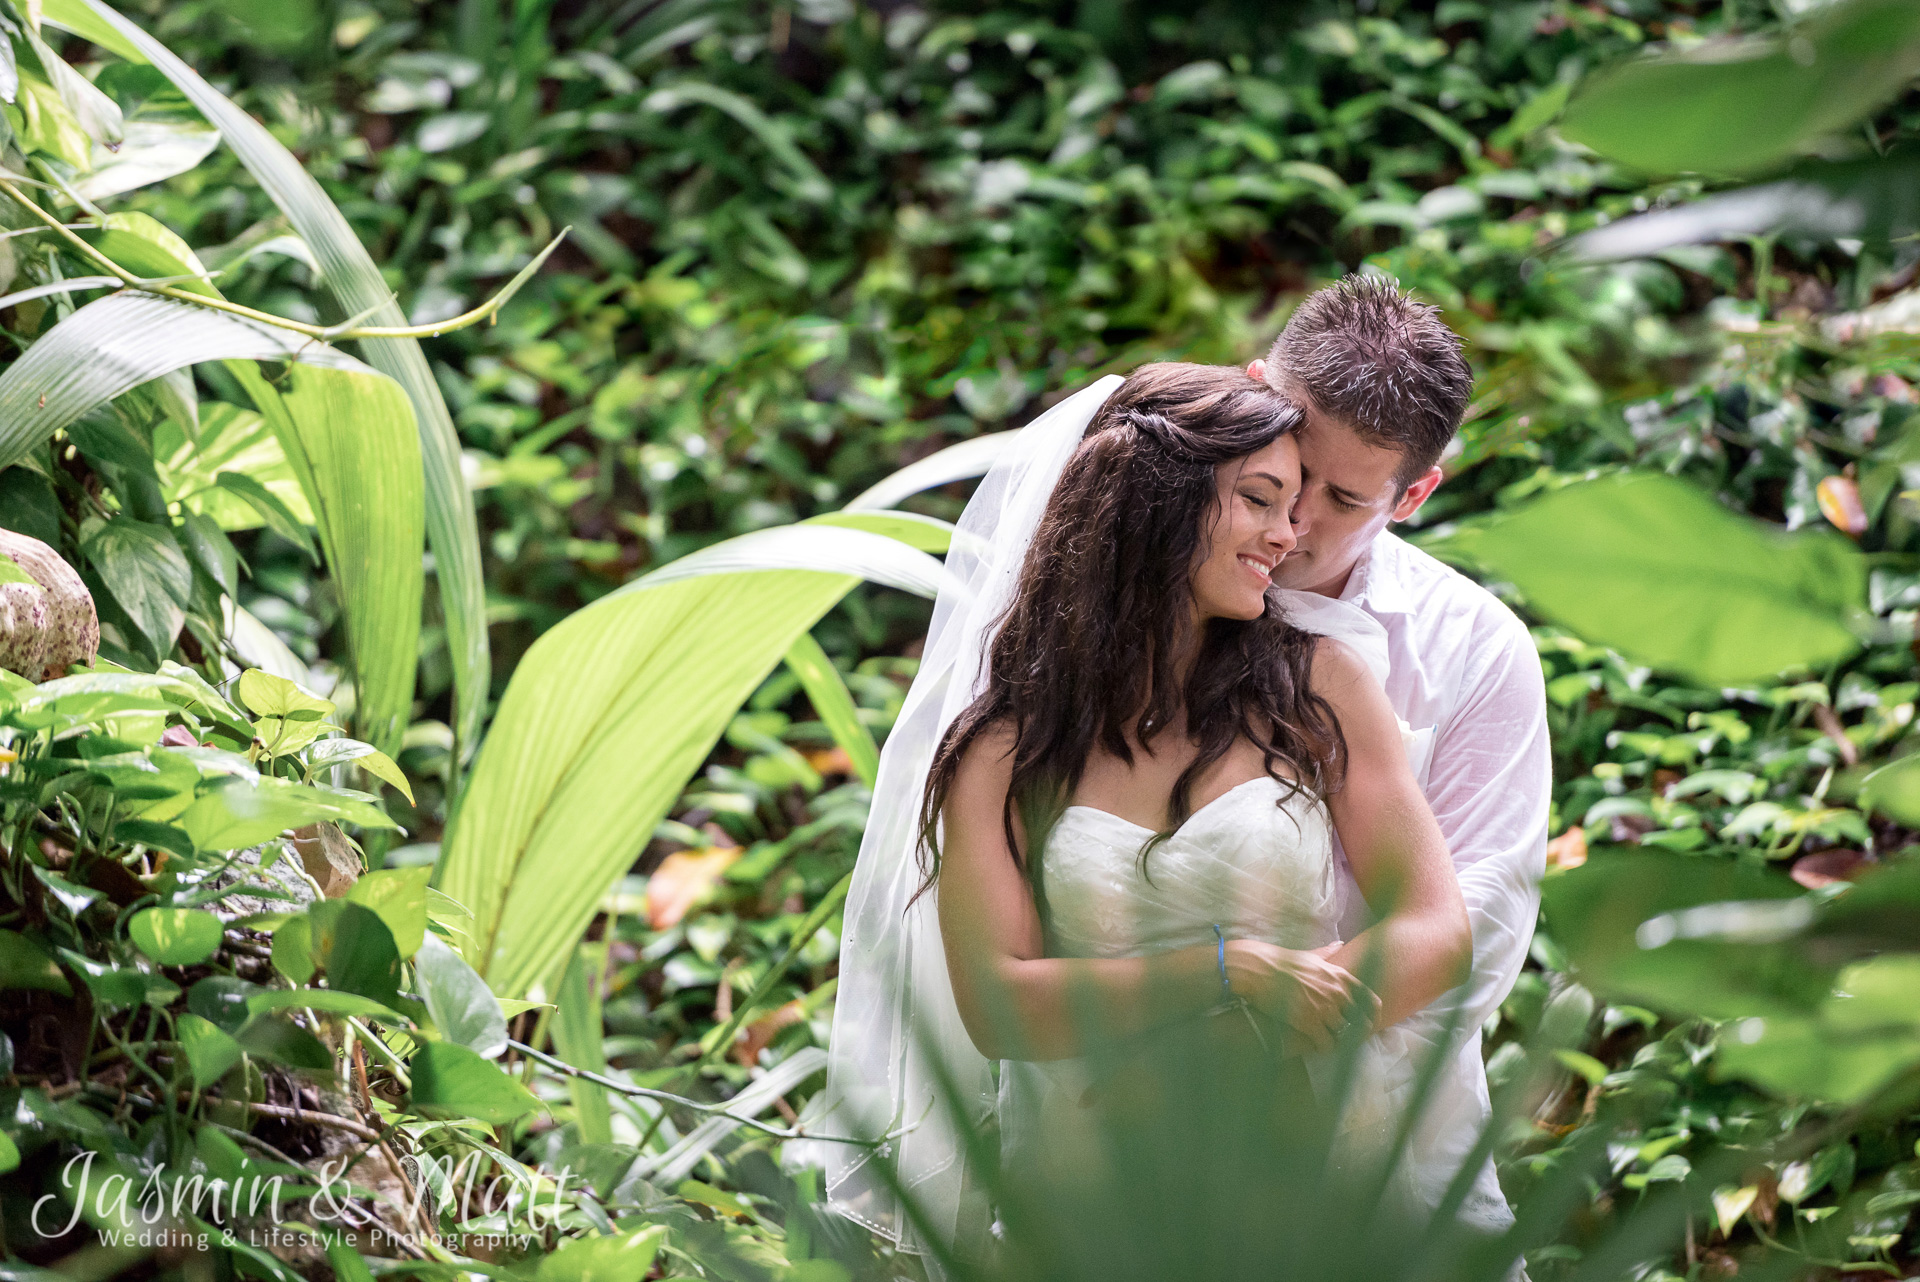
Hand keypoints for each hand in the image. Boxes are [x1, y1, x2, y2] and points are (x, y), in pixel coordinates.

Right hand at [1223, 940, 1378, 1051]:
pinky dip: (1324, 1047)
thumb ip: (1328, 953)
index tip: (1367, 1022)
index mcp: (1341, 976)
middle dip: (1356, 1033)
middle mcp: (1337, 992)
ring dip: (1338, 1040)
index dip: (1373, 1015)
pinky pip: (1327, 1044)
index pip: (1371, 1000)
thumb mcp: (1310, 954)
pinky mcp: (1309, 1022)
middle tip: (1347, 1038)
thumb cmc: (1282, 961)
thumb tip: (1340, 944)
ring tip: (1329, 1041)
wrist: (1258, 969)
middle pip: (1362, 1022)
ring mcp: (1324, 1008)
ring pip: (1344, 1035)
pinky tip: (1317, 1045)